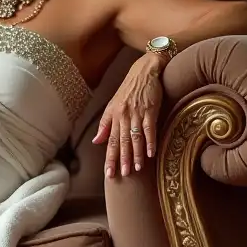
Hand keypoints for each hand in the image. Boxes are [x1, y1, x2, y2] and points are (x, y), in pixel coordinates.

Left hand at [92, 52, 165, 176]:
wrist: (144, 71)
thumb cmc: (129, 89)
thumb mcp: (113, 105)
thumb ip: (105, 124)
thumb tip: (96, 141)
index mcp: (113, 116)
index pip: (110, 141)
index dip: (109, 158)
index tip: (109, 173)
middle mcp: (123, 116)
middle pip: (122, 142)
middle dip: (122, 160)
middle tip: (123, 175)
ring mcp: (137, 113)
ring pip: (135, 138)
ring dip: (137, 154)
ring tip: (137, 169)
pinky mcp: (150, 110)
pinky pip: (149, 128)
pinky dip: (150, 141)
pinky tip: (151, 153)